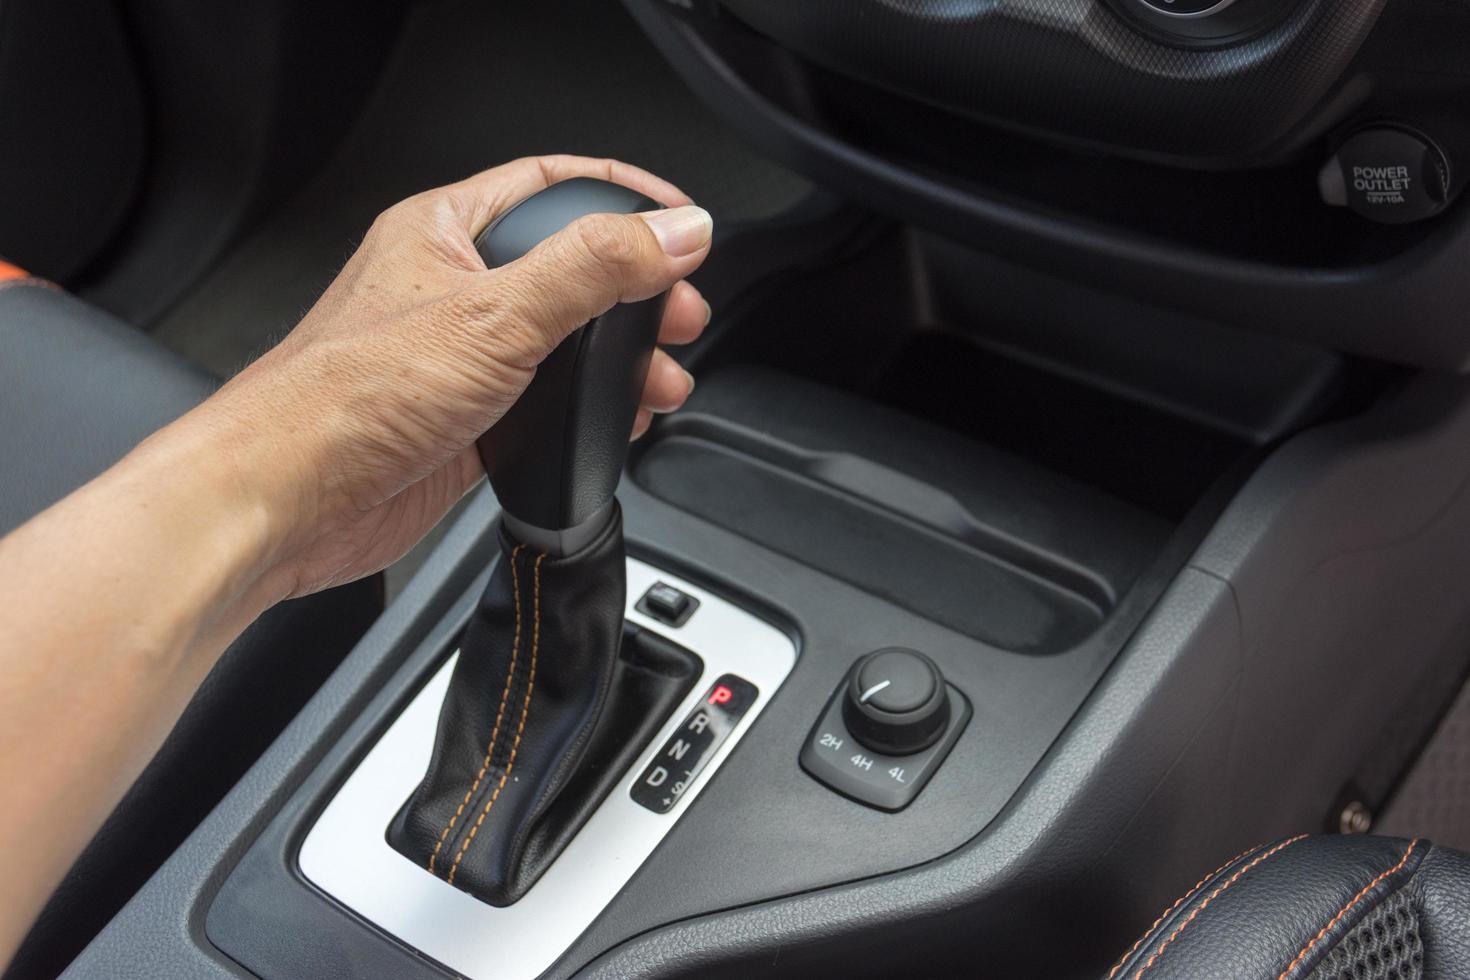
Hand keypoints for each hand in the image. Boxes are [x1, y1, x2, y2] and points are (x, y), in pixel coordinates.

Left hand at [186, 155, 712, 598]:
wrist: (285, 502)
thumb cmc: (347, 400)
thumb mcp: (494, 315)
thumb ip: (594, 268)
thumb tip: (676, 232)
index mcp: (446, 230)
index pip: (556, 186)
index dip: (627, 197)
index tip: (683, 226)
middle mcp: (451, 288)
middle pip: (571, 267)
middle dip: (639, 292)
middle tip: (682, 315)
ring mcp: (459, 357)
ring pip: (564, 341)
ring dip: (621, 358)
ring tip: (662, 378)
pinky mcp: (467, 421)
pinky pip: (547, 402)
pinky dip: (591, 411)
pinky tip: (618, 422)